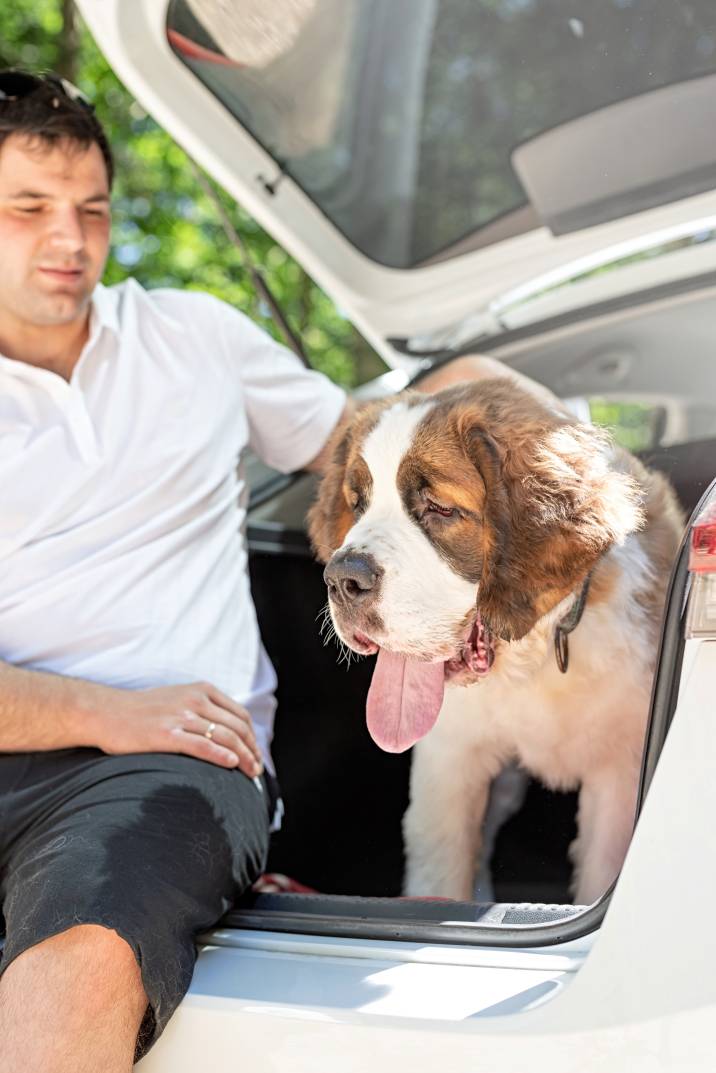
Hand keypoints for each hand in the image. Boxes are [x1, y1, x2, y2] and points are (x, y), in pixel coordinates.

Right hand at [92, 681, 262, 775]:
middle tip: (257, 769)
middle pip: (237, 727)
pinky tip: (231, 765)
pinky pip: (201, 746)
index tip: (256, 754)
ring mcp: (181, 717)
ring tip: (250, 773)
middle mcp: (195, 700)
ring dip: (243, 757)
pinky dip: (220, 756)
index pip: (240, 715)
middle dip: (252, 750)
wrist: (106, 712)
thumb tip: (225, 730)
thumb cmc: (140, 710)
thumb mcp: (177, 698)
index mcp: (201, 690)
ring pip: (224, 737)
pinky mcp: (166, 734)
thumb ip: (202, 708)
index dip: (253, 736)